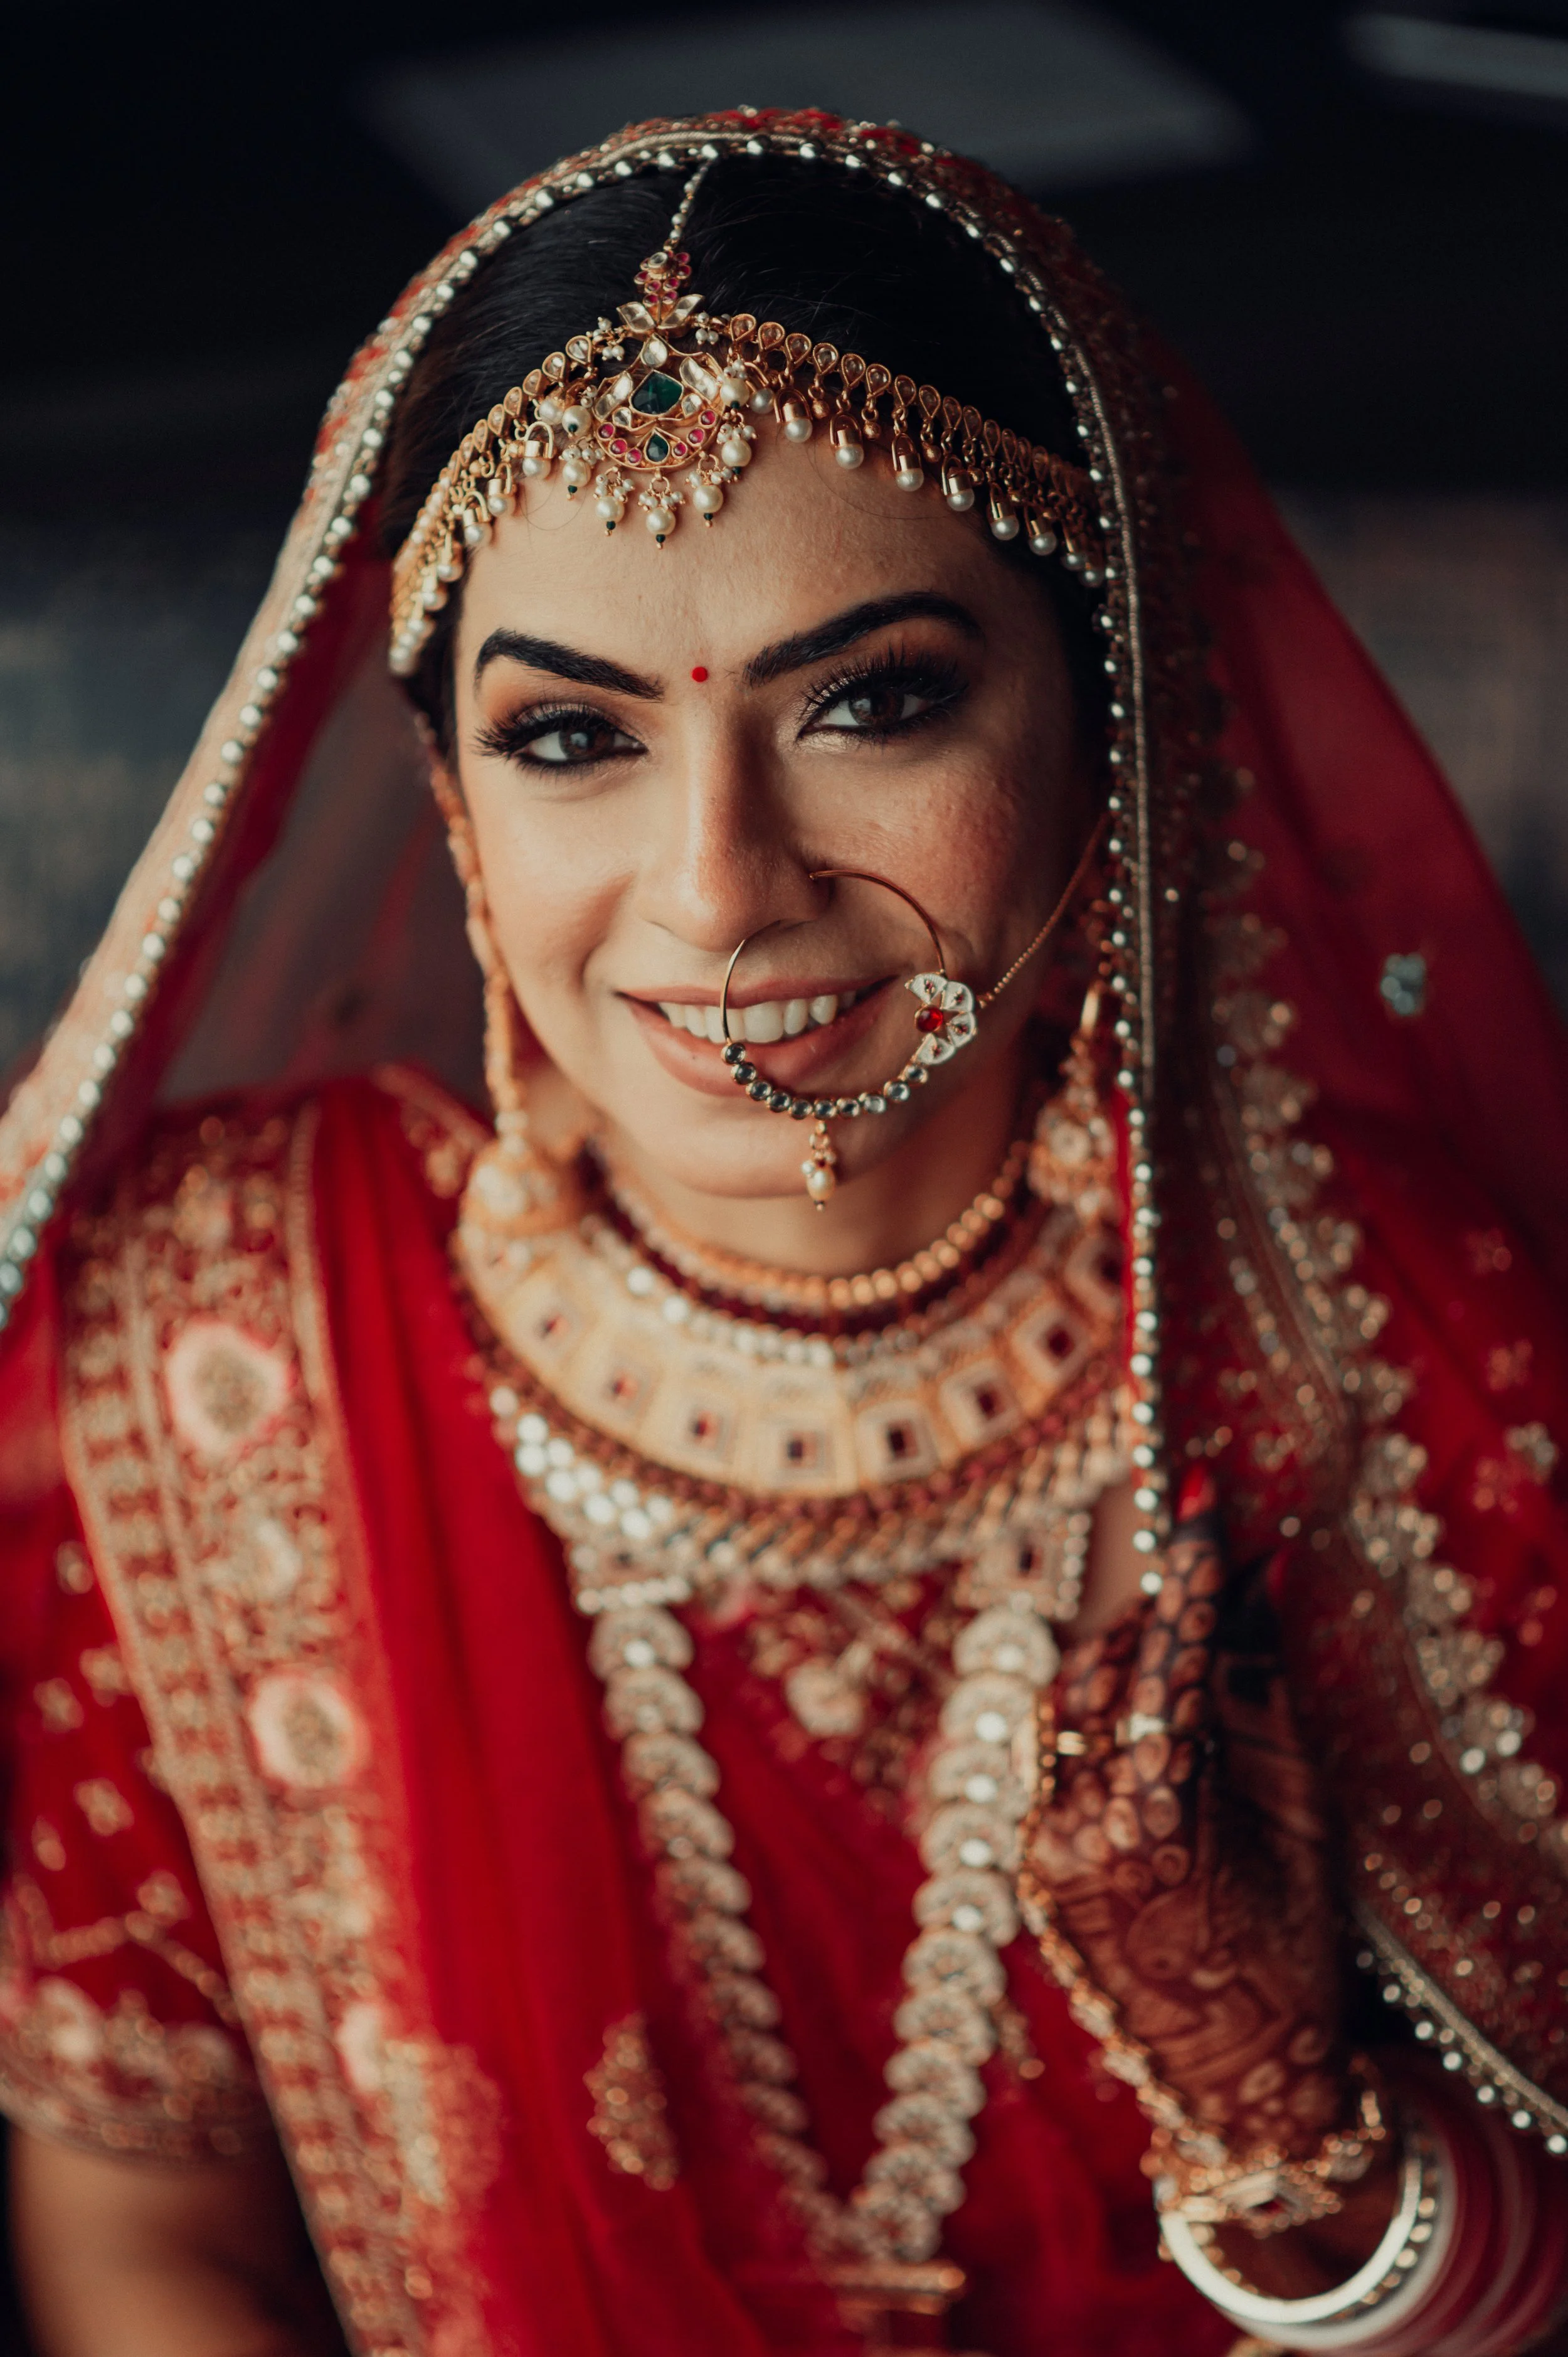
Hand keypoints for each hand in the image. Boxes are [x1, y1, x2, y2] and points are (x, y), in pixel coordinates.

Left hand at [1020, 1478, 1357, 2190]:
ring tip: (1181, 1637)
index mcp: (1152, 1822)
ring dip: (1119, 1658)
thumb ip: (1265, 1688)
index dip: (1188, 1577)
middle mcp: (1073, 1830)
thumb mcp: (1300, 1815)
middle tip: (1203, 1560)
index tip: (1197, 1498)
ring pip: (1062, 1705)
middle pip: (1097, 1670)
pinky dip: (1098, 1717)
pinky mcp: (1024, 1864)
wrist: (1234, 2082)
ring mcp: (1037, 1850)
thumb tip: (1264, 1571)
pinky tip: (1145, 1706)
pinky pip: (1052, 1756)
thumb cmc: (1291, 1952)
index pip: (1163, 1665)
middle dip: (1154, 1612)